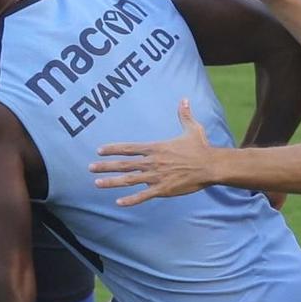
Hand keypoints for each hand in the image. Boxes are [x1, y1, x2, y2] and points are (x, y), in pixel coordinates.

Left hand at [90, 98, 217, 206]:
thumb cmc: (200, 147)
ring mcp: (156, 177)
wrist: (210, 165)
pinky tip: (118, 202)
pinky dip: (131, 200)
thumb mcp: (191, 128)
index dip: (112, 149)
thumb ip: (184, 115)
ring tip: (97, 183)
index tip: (99, 151)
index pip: (129, 148)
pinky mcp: (163, 189)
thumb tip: (185, 99)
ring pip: (129, 180)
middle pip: (124, 164)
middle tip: (90, 168)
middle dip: (105, 166)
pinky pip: (143, 195)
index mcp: (155, 148)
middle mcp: (152, 162)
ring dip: (112, 182)